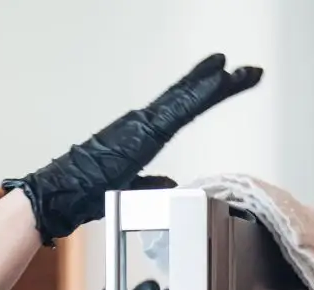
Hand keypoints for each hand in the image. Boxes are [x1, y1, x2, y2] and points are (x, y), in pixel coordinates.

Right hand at [4, 53, 262, 244]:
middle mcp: (144, 122)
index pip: (182, 110)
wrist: (62, 194)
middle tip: (251, 72)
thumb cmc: (85, 192)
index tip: (229, 81)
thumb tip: (171, 184)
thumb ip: (150, 184)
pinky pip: (178, 110)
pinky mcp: (143, 132)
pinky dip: (200, 93)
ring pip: (187, 98)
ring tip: (241, 71)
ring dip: (215, 84)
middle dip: (221, 84)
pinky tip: (218, 80)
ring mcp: (144, 124)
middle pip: (189, 98)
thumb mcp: (128, 189)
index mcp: (142, 135)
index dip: (206, 94)